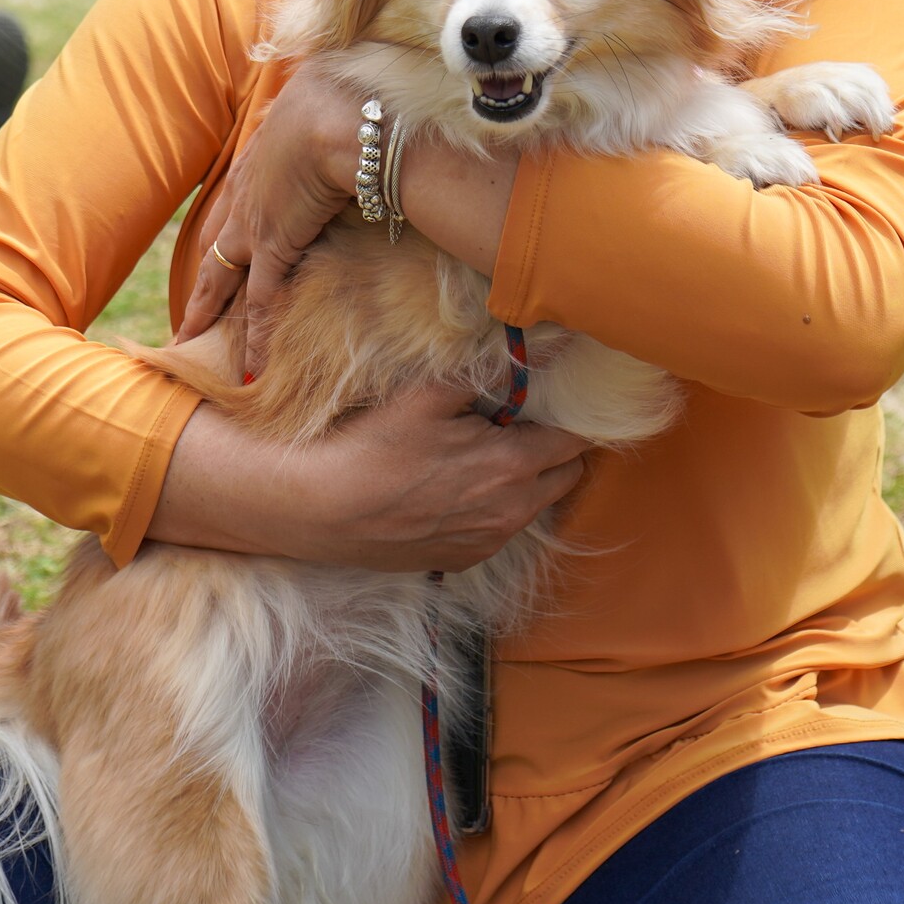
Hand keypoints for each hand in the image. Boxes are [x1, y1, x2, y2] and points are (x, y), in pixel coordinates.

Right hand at [158, 380, 590, 571]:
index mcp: (514, 466)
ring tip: (485, 452)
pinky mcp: (467, 559)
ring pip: (536, 504)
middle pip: (567, 476)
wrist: (325, 510)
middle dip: (556, 448)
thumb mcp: (433, 393)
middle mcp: (514, 511)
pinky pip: (503, 527)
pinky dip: (497, 505)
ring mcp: (491, 540)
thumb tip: (549, 345)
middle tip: (521, 422)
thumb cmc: (376, 444)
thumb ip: (495, 371)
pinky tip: (458, 486)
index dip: (572, 416)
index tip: (557, 400)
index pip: (578, 441)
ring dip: (527, 478)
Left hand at [180, 62, 359, 370]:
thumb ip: (337, 105)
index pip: (236, 198)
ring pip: (223, 278)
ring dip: (209, 311)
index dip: (228, 223)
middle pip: (215, 242)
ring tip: (193, 338)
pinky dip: (258, 337)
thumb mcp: (334, 96)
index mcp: (259, 153)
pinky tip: (252, 366)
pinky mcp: (272, 248)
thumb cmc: (345, 97)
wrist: (341, 117)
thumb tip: (362, 102)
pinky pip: (261, 302)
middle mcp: (246, 191)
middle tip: (190, 303)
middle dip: (203, 274)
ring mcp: (254, 222)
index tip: (223, 243)